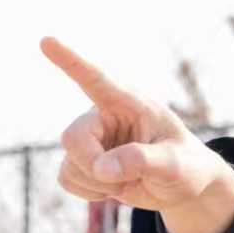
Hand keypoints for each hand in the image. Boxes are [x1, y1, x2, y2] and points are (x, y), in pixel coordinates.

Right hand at [39, 36, 233, 232]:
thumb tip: (102, 168)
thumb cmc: (187, 164)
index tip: (47, 41)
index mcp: (130, 103)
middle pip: (73, 138)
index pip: (96, 79)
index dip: (70, 61)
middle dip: (93, 165)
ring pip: (69, 163)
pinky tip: (111, 188)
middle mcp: (104, 116)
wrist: (184, 185)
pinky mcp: (84, 161)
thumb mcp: (176, 163)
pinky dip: (88, 192)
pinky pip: (66, 179)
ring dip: (96, 183)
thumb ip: (143, 160)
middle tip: (121, 180)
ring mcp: (92, 139)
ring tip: (128, 180)